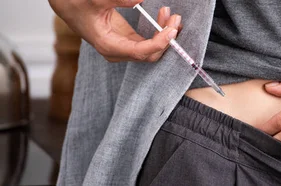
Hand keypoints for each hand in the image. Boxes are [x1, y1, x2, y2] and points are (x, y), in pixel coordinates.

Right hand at [48, 0, 181, 61]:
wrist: (67, 4)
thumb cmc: (76, 3)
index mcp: (108, 46)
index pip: (140, 52)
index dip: (159, 43)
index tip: (171, 30)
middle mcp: (117, 51)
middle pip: (150, 54)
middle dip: (166, 39)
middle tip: (175, 18)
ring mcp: (122, 46)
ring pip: (151, 48)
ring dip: (164, 33)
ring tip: (171, 15)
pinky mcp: (126, 39)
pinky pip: (148, 41)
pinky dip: (158, 30)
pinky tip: (163, 15)